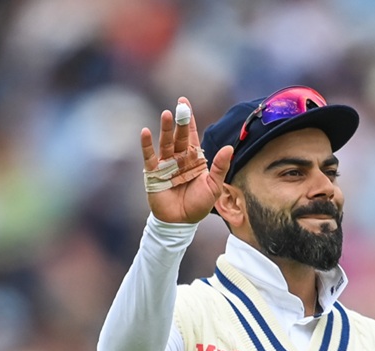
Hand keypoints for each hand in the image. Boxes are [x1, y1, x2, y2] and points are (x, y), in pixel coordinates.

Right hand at [141, 96, 233, 223]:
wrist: (181, 222)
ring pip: (165, 143)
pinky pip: (149, 157)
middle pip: (179, 137)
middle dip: (179, 122)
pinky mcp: (153, 174)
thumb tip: (229, 148)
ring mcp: (165, 165)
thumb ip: (220, 167)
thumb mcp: (214, 186)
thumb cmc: (198, 205)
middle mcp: (179, 159)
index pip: (191, 135)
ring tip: (166, 115)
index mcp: (194, 159)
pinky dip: (146, 145)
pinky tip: (146, 132)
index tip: (185, 103)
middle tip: (179, 107)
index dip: (189, 120)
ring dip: (165, 129)